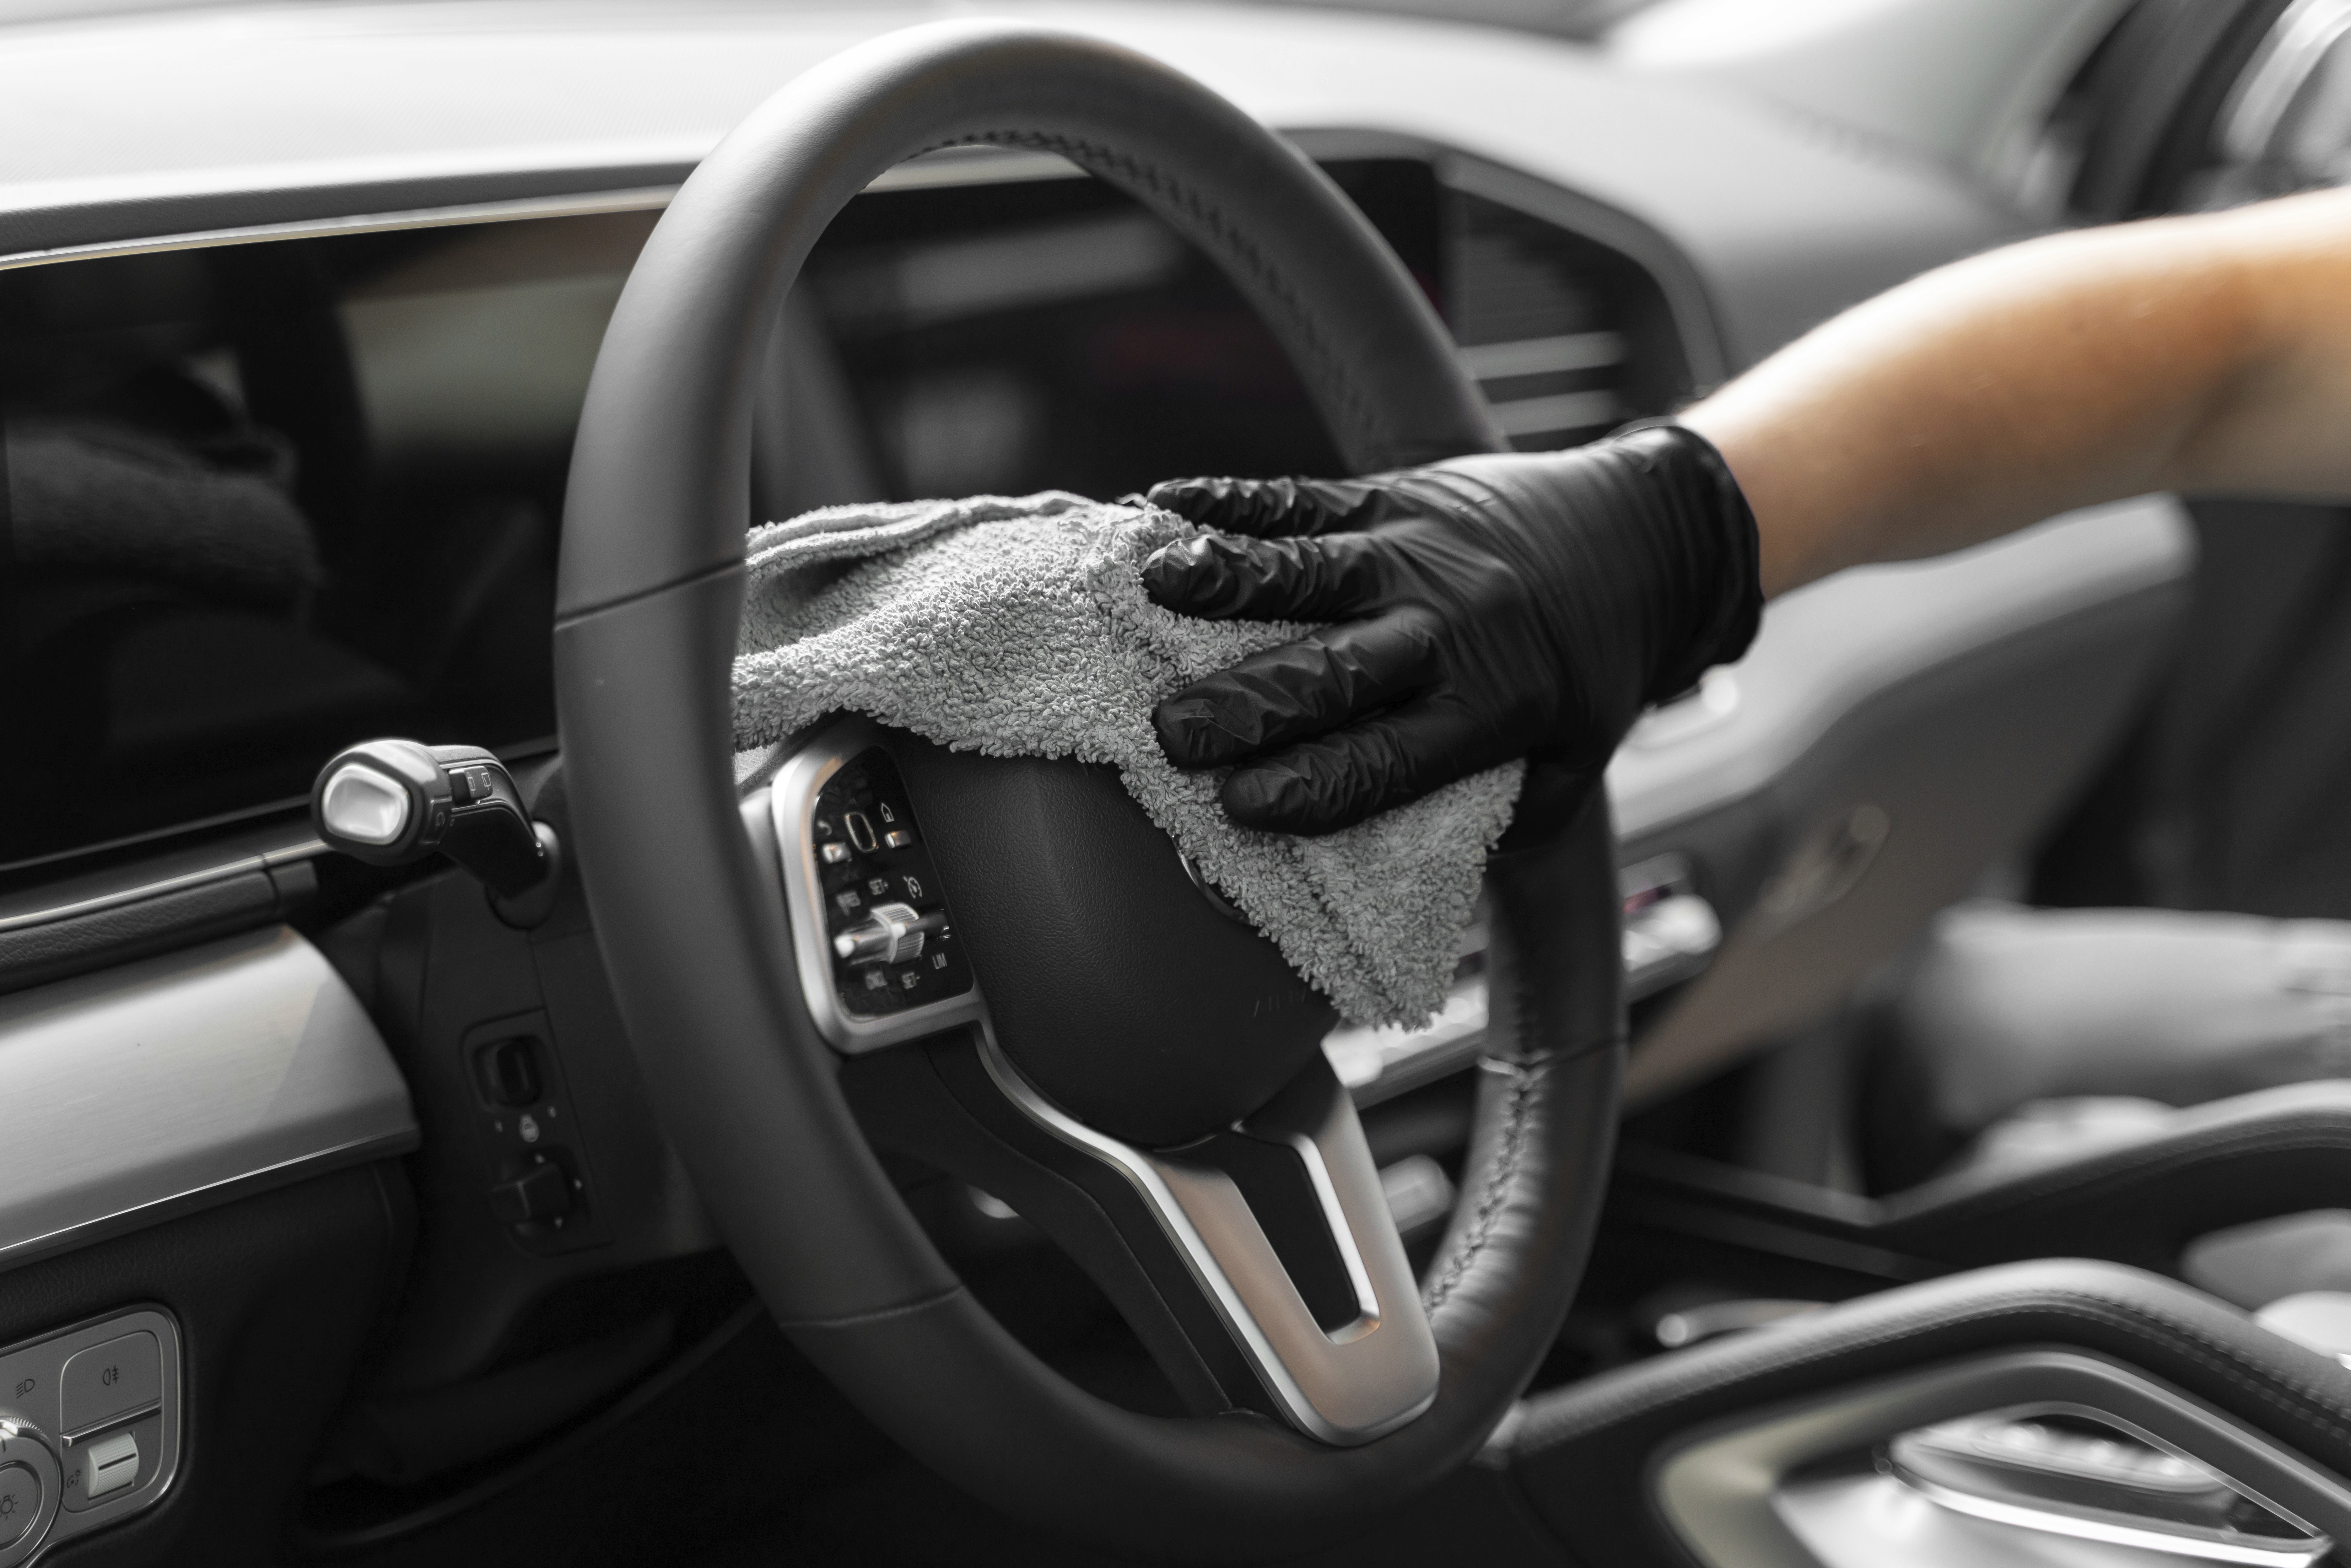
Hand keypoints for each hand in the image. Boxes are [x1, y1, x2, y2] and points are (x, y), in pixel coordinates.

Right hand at [1142, 423, 1761, 833]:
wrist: (1648, 536)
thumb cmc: (1592, 665)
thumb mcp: (1574, 760)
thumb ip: (1502, 819)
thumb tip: (1410, 878)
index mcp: (1492, 704)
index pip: (1388, 761)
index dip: (1313, 787)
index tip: (1241, 807)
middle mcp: (1450, 627)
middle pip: (1336, 669)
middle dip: (1249, 704)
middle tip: (1173, 735)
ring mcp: (1416, 553)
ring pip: (1311, 568)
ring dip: (1228, 579)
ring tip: (1157, 586)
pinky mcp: (1395, 496)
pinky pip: (1303, 498)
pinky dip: (1231, 502)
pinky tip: (1167, 507)